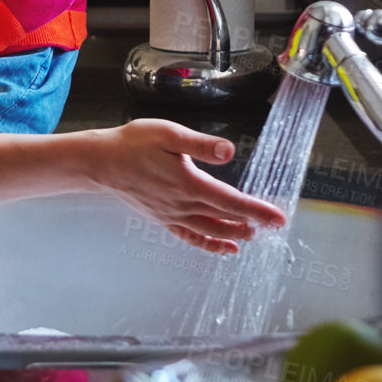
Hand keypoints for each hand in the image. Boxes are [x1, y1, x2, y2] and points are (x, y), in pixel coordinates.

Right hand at [95, 122, 286, 253]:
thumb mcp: (169, 135)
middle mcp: (182, 203)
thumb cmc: (134, 143)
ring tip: (255, 235)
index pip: (231, 201)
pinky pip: (191, 236)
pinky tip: (223, 247)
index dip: (257, 210)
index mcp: (188, 182)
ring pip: (210, 229)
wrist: (102, 162)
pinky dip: (210, 243)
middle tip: (275, 225)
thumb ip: (201, 144)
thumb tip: (229, 151)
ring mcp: (172, 214)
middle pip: (225, 217)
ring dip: (234, 233)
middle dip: (253, 222)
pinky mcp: (163, 218)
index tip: (278, 217)